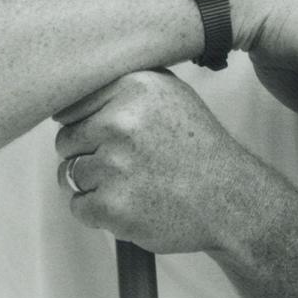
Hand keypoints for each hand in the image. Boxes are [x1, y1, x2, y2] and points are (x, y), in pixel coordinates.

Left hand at [53, 69, 243, 253]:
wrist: (231, 200)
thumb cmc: (199, 149)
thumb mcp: (172, 96)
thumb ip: (125, 88)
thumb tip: (73, 85)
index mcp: (135, 87)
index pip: (71, 105)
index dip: (89, 125)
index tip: (113, 137)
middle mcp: (122, 121)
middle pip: (66, 140)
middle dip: (89, 154)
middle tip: (128, 164)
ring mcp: (115, 164)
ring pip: (69, 174)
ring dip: (95, 184)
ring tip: (134, 184)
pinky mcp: (111, 205)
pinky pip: (78, 206)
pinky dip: (100, 212)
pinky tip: (132, 204)